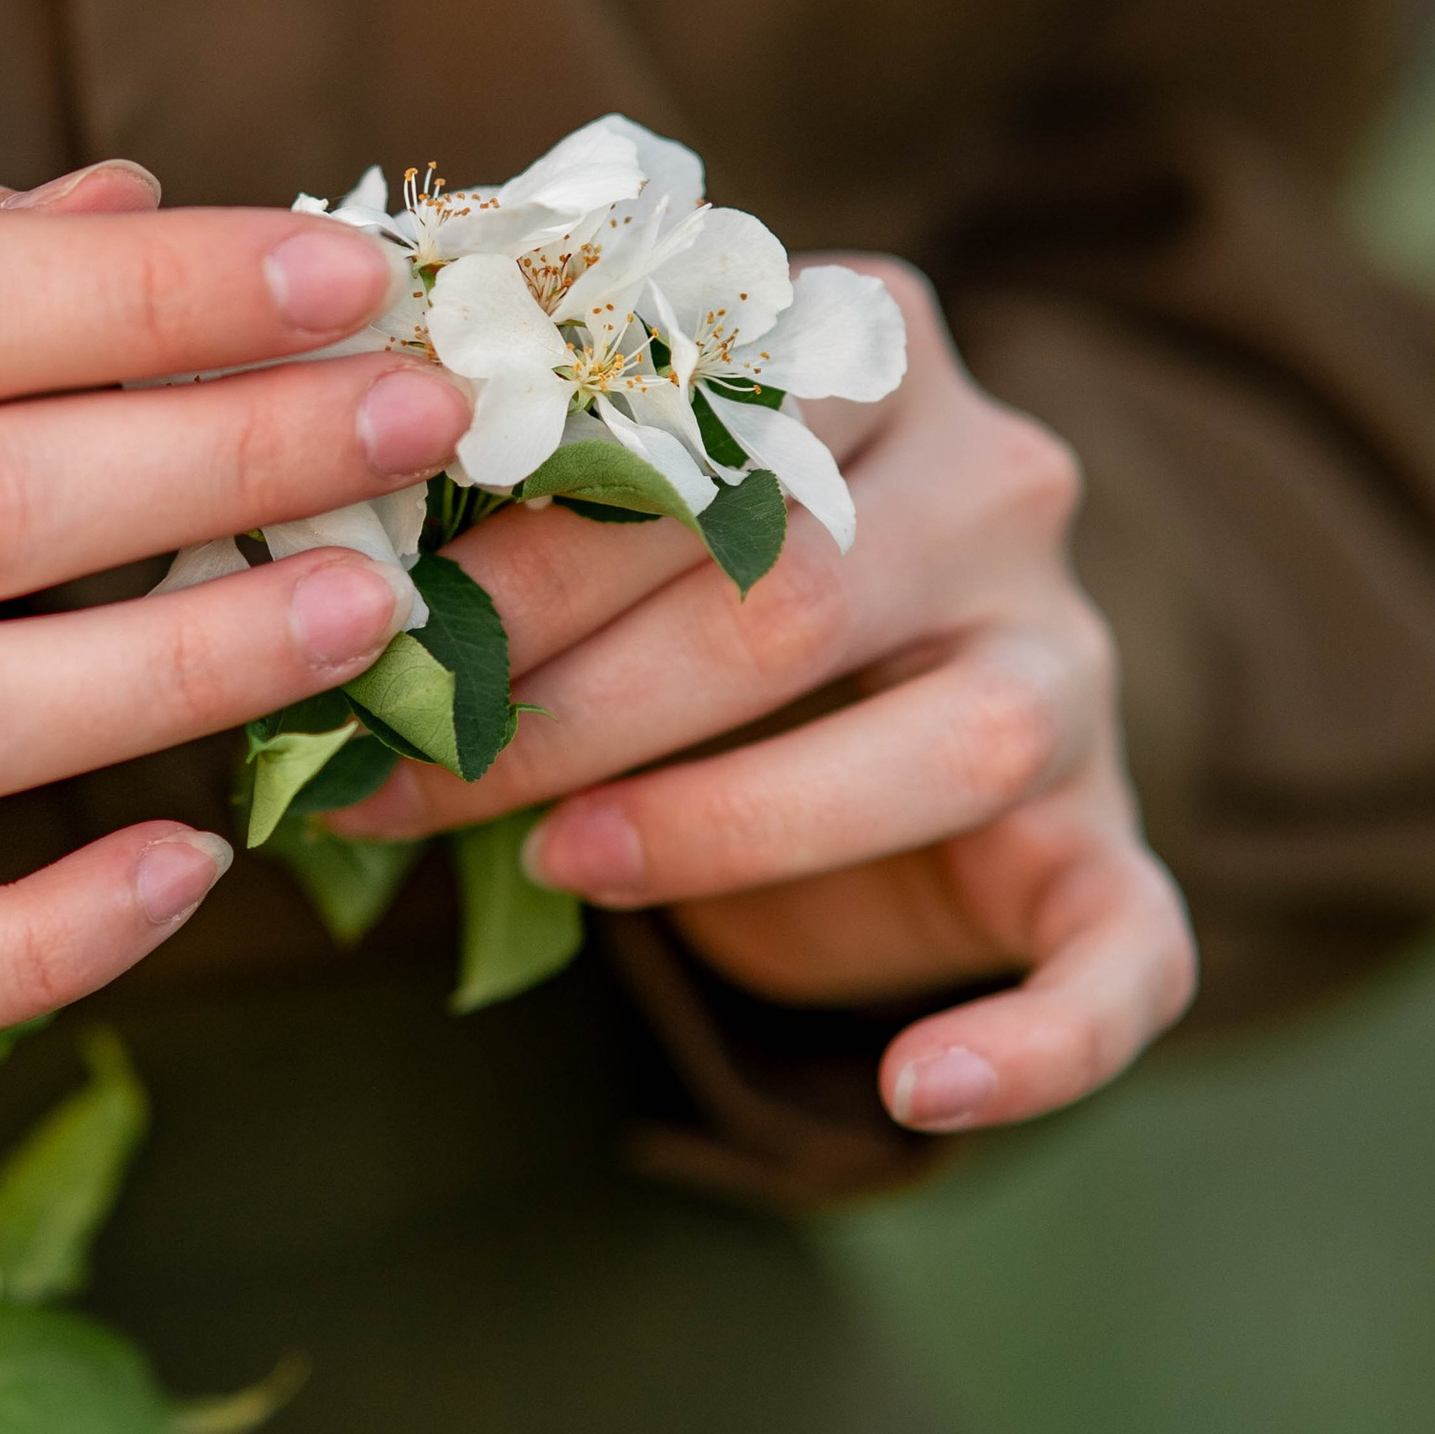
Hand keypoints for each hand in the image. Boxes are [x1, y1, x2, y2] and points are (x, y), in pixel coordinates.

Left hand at [337, 265, 1194, 1133]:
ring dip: (728, 821)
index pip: (699, 422)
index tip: (368, 622)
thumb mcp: (599, 518)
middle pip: (798, 584)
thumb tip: (305, 558)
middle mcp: (998, 485)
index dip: (525, 537)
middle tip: (406, 768)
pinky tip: (921, 1090)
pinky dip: (1040, 1041)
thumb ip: (502, 497)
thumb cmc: (681, 598)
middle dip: (575, 694)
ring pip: (950, 743)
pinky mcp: (1110, 842)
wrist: (848, 734)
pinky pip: (1129, 947)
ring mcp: (1073, 664)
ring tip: (564, 867)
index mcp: (867, 343)